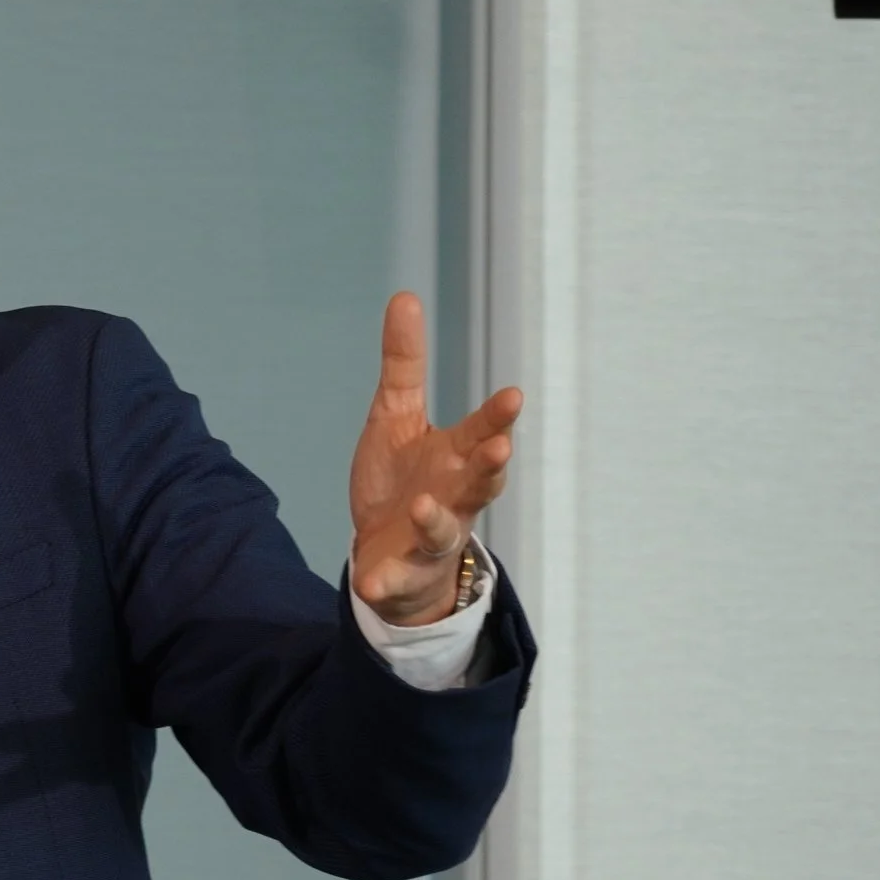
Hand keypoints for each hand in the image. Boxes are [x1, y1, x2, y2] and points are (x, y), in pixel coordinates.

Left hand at [349, 292, 521, 626]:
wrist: (385, 546)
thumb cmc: (402, 475)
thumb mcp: (395, 415)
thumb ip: (403, 363)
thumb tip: (405, 296)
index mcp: (455, 457)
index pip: (482, 433)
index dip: (497, 418)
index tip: (512, 396)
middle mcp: (453, 497)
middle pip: (480, 483)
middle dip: (490, 467)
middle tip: (500, 449)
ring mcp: (430, 537)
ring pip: (443, 532)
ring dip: (436, 520)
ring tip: (425, 507)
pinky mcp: (401, 571)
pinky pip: (394, 579)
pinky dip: (383, 582)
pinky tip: (367, 583)